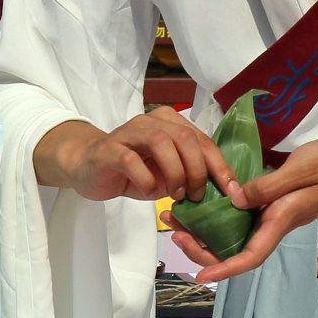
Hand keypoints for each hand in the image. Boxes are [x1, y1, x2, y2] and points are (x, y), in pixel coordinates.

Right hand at [41, 108, 241, 204]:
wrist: (86, 166)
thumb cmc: (131, 170)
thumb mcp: (166, 173)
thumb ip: (188, 174)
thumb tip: (219, 191)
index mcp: (169, 123)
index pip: (203, 140)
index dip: (220, 166)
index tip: (231, 190)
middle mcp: (151, 122)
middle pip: (185, 138)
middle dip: (197, 170)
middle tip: (196, 196)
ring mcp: (128, 133)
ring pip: (161, 143)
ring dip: (175, 173)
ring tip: (175, 194)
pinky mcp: (109, 149)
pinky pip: (131, 160)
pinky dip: (146, 179)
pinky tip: (149, 192)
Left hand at [171, 138, 317, 284]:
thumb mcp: (301, 169)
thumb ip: (268, 186)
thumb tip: (234, 200)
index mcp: (281, 220)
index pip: (251, 255)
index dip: (225, 268)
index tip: (201, 276)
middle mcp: (274, 224)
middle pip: (235, 250)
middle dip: (202, 248)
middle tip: (173, 231)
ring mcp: (272, 216)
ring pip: (234, 234)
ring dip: (204, 231)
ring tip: (177, 217)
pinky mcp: (272, 204)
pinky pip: (240, 218)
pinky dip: (218, 215)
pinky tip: (201, 203)